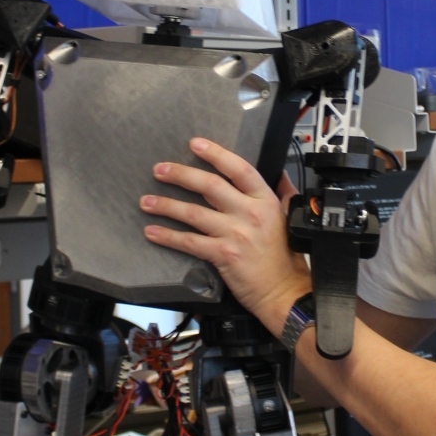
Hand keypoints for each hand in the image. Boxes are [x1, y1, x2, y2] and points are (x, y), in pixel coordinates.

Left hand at [140, 138, 308, 331]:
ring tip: (147, 201)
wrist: (284, 290)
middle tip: (160, 169)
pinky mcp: (223, 255)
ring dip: (166, 205)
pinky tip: (153, 231)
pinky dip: (168, 236)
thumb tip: (279, 173)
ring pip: (193, 213)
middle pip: (210, 186)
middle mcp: (250, 213)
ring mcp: (235, 234)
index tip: (196, 144)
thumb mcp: (289, 217)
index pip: (239, 169)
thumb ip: (283, 192)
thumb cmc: (285, 257)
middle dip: (181, 174)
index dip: (216, 154)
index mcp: (265, 200)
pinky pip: (189, 242)